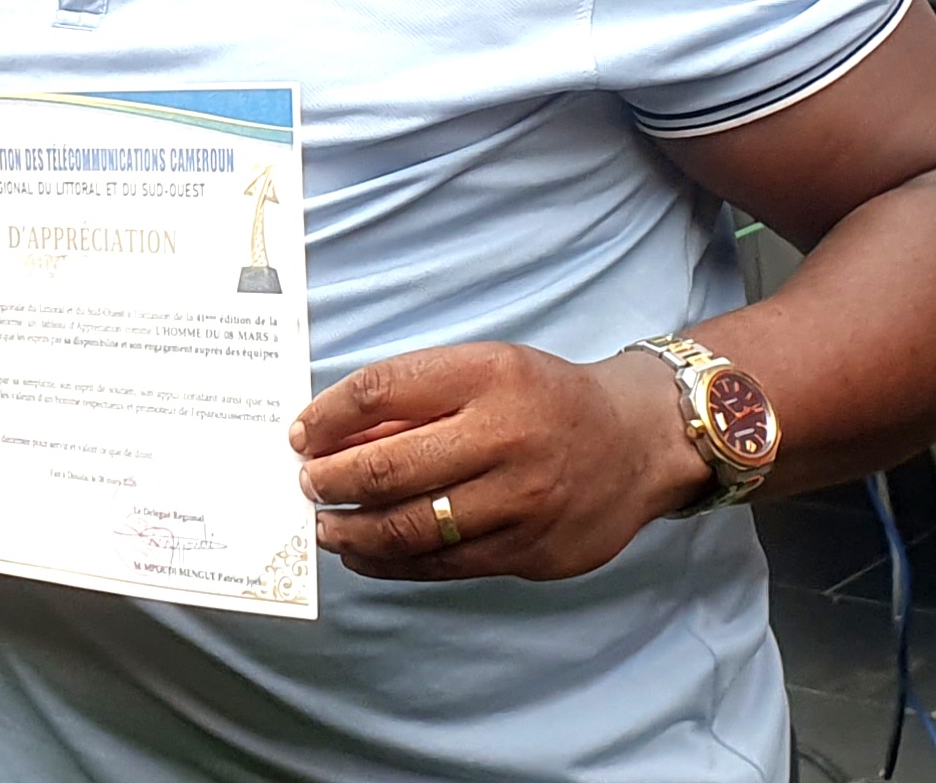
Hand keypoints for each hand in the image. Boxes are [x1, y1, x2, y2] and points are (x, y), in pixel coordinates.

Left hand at [292, 342, 709, 581]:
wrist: (636, 441)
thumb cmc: (544, 399)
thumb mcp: (485, 369)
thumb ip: (415, 401)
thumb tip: (335, 437)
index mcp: (487, 375)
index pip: (381, 391)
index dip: (328, 416)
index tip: (299, 434)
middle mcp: (505, 437)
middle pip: (390, 467)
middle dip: (331, 482)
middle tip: (304, 485)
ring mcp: (521, 501)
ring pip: (412, 528)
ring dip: (353, 531)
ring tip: (326, 526)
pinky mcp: (530, 552)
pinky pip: (443, 566)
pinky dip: (392, 563)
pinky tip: (366, 555)